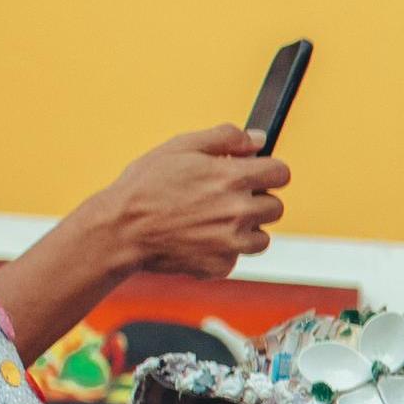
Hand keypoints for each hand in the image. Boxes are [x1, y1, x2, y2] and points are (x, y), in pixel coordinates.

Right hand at [94, 125, 291, 277]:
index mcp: (233, 178)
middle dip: (256, 200)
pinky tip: (198, 238)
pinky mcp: (222, 265)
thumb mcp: (181, 147)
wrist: (121, 230)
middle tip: (225, 198)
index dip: (268, 171)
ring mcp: (232, 243)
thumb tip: (257, 138)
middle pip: (275, 207)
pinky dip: (222, 250)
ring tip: (210, 220)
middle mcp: (238, 212)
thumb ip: (225, 138)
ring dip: (244, 229)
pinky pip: (237, 257)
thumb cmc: (145, 187)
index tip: (257, 174)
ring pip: (261, 237)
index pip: (281, 173)